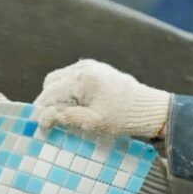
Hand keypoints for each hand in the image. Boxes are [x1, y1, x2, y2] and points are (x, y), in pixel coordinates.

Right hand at [34, 59, 170, 138]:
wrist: (151, 109)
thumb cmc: (124, 118)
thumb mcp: (94, 123)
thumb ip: (66, 117)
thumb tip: (42, 117)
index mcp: (82, 79)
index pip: (50, 93)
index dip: (41, 111)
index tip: (41, 127)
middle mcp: (84, 67)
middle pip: (52, 82)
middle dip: (49, 101)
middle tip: (54, 121)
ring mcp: (92, 66)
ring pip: (62, 78)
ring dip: (60, 95)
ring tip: (68, 115)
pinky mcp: (99, 69)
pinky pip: (75, 77)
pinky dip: (71, 90)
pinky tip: (80, 106)